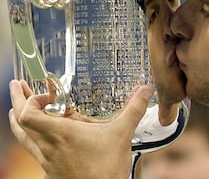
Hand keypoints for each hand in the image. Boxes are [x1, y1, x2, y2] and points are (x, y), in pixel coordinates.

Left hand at [9, 79, 153, 178]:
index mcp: (62, 134)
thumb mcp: (122, 134)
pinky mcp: (51, 170)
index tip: (46, 92)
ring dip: (19, 119)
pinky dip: (31, 137)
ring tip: (17, 107)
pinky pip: (34, 150)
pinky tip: (42, 136)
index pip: (28, 115)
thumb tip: (145, 91)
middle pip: (19, 122)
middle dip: (17, 100)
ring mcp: (47, 160)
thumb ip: (133, 109)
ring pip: (23, 138)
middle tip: (18, 85)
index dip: (30, 99)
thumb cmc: (107, 169)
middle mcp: (49, 146)